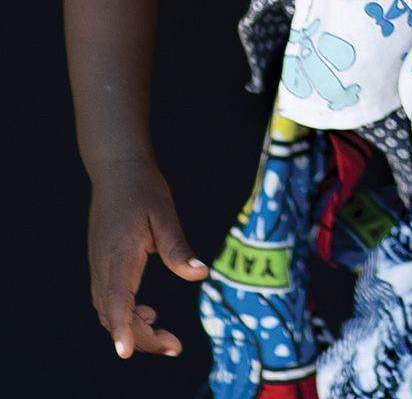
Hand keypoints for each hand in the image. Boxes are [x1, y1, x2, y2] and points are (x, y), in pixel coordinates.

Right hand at [87, 161, 206, 358]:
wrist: (117, 172)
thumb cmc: (143, 191)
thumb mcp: (165, 215)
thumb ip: (178, 248)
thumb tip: (200, 274)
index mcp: (119, 255)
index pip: (115, 300)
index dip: (121, 327)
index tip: (125, 352)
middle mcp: (103, 268)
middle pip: (114, 316)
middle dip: (141, 338)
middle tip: (175, 346)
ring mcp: (99, 269)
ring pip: (110, 313)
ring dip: (134, 330)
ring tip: (166, 338)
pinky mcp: (102, 268)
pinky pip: (109, 302)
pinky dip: (127, 315)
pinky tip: (149, 314)